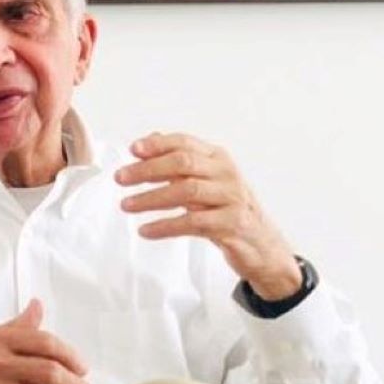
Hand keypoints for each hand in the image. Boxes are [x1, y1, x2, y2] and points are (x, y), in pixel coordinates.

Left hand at [115, 132, 301, 300]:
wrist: (261, 245)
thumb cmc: (227, 210)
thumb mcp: (205, 181)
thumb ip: (179, 161)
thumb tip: (149, 138)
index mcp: (218, 158)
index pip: (184, 142)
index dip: (157, 144)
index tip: (132, 149)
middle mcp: (226, 174)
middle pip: (183, 163)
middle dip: (147, 169)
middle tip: (121, 178)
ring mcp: (232, 198)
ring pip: (186, 191)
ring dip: (151, 198)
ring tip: (127, 205)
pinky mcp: (233, 224)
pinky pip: (193, 223)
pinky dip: (166, 226)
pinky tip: (146, 230)